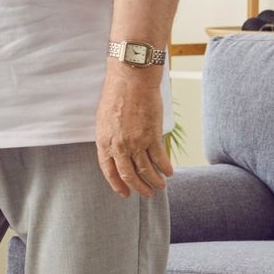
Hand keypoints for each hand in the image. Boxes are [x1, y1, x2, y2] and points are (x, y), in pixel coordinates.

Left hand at [95, 69, 173, 197]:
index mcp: (104, 142)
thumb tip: (114, 150)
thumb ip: (108, 137)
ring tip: (160, 186)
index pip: (109, 171)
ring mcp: (136, 142)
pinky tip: (169, 172)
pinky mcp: (152, 135)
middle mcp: (119, 146)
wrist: (131, 80)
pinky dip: (165, 167)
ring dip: (154, 181)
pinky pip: (160, 157)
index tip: (125, 193)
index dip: (117, 184)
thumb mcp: (104, 119)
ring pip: (146, 170)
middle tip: (147, 194)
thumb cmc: (116, 94)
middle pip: (129, 175)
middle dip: (139, 187)